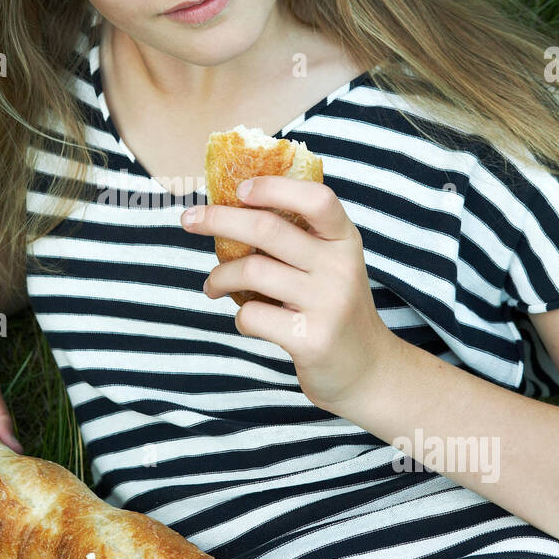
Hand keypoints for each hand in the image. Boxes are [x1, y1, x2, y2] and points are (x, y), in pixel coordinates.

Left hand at [180, 176, 392, 414]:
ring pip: (252, 271)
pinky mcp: (310, 339)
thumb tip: (232, 208)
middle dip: (218, 220)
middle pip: (267, 229)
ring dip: (219, 276)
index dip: (274, 188)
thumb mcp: (333, 265)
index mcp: (344, 240)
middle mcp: (340, 267)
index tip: (239, 189)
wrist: (369, 371)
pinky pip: (253, 315)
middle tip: (189, 221)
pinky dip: (239, 316)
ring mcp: (327, 303)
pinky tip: (248, 320)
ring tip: (213, 285)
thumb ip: (300, 239)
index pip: (316, 199)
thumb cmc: (336, 309)